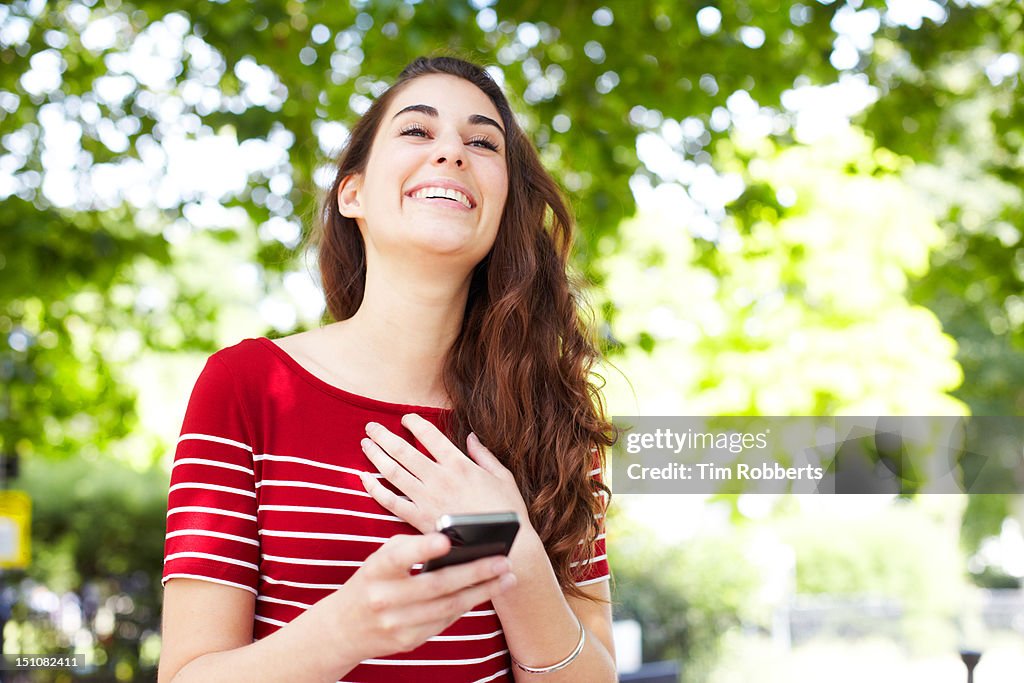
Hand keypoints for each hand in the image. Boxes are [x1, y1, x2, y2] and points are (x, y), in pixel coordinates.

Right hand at [319, 532, 515, 664]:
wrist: (343, 629)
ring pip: (447, 607)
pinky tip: (486, 592)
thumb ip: (412, 547)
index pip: (398, 557)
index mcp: (376, 570)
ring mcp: (396, 623)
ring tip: (506, 577)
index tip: (446, 540)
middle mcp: (383, 598)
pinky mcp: (408, 641)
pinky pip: (444, 621)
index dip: (422, 549)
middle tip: (503, 560)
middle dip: (474, 572)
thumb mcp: (381, 559)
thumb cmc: (371, 581)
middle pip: (436, 585)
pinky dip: (467, 605)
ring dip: (481, 592)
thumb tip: (457, 541)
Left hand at [358, 414, 529, 533]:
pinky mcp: (420, 520)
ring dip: (376, 455)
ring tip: (365, 443)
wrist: (502, 547)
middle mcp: (440, 479)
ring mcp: (427, 500)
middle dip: (384, 435)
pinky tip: (364, 478)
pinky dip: (375, 489)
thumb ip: (484, 455)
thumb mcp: (502, 477)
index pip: (430, 436)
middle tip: (371, 426)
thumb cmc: (506, 511)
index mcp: (460, 465)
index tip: (405, 418)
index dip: (414, 422)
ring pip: (393, 472)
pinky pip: (391, 502)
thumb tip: (471, 437)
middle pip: (404, 451)